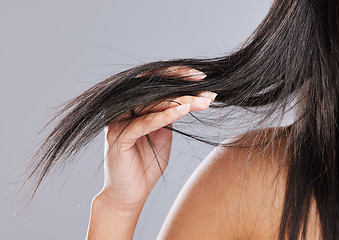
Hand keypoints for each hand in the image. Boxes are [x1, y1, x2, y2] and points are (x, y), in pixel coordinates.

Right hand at [97, 67, 215, 210]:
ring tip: (204, 101)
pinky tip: (185, 110)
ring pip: (152, 103)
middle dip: (183, 86)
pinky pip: (145, 122)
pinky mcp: (118, 136)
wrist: (130, 194)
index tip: (201, 76)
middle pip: (154, 89)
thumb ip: (169, 112)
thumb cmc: (147, 163)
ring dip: (182, 101)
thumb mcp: (163, 133)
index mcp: (130, 104)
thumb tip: (189, 94)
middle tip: (207, 86)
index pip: (153, 81)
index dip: (176, 75)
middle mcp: (121, 107)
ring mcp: (117, 121)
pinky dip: (166, 115)